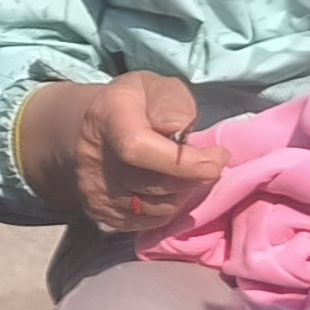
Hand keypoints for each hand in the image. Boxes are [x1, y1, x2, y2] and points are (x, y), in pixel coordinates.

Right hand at [22, 74, 229, 232]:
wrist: (93, 129)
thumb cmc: (134, 105)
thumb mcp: (156, 86)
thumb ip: (171, 103)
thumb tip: (179, 130)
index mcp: (106, 117)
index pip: (138, 148)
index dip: (183, 162)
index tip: (217, 159)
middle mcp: (93, 157)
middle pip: (152, 183)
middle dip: (192, 178)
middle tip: (208, 164)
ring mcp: (92, 188)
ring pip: (154, 208)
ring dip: (181, 194)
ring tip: (184, 174)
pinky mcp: (98, 212)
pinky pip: (147, 223)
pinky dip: (166, 209)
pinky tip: (168, 189)